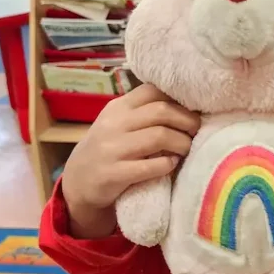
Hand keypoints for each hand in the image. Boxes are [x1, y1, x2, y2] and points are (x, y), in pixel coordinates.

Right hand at [62, 84, 200, 238]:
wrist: (78, 182)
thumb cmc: (108, 149)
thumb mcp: (119, 123)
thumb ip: (143, 113)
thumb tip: (187, 104)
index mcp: (118, 107)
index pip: (152, 91)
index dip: (179, 99)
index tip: (192, 109)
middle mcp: (113, 124)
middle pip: (162, 111)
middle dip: (187, 121)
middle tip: (196, 130)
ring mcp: (112, 149)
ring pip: (160, 136)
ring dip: (181, 143)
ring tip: (186, 149)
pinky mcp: (114, 174)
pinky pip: (151, 166)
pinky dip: (168, 164)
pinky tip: (172, 164)